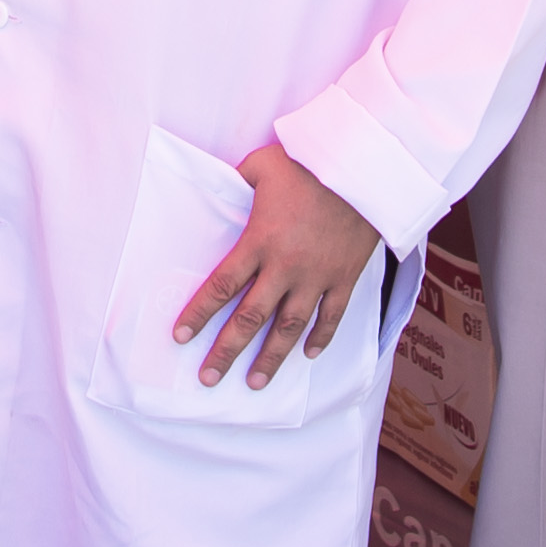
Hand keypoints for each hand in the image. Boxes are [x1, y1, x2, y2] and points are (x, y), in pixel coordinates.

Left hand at [175, 142, 386, 391]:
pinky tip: (308, 355)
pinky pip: (332, 316)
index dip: (199, 313)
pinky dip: (321, 338)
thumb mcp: (262, 165)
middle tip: (208, 378)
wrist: (364, 170)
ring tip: (255, 383)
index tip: (181, 337)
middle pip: (250, 318)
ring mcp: (317, 277)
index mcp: (260, 241)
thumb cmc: (309, 164)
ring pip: (290, 327)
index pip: (221, 286)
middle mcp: (285, 267)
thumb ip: (237, 180)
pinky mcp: (344, 277)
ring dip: (272, 358)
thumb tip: (219, 185)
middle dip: (227, 351)